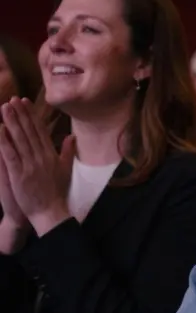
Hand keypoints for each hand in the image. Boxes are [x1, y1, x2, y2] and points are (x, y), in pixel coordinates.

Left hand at [0, 98, 73, 234]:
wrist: (51, 212)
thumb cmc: (56, 192)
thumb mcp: (66, 170)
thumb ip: (67, 152)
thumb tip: (72, 137)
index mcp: (51, 155)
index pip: (40, 131)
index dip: (32, 116)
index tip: (25, 103)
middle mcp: (42, 156)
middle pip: (30, 131)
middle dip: (21, 114)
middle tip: (13, 100)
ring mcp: (30, 164)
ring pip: (20, 139)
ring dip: (12, 122)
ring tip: (5, 108)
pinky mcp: (19, 174)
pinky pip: (11, 155)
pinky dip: (5, 141)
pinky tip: (0, 129)